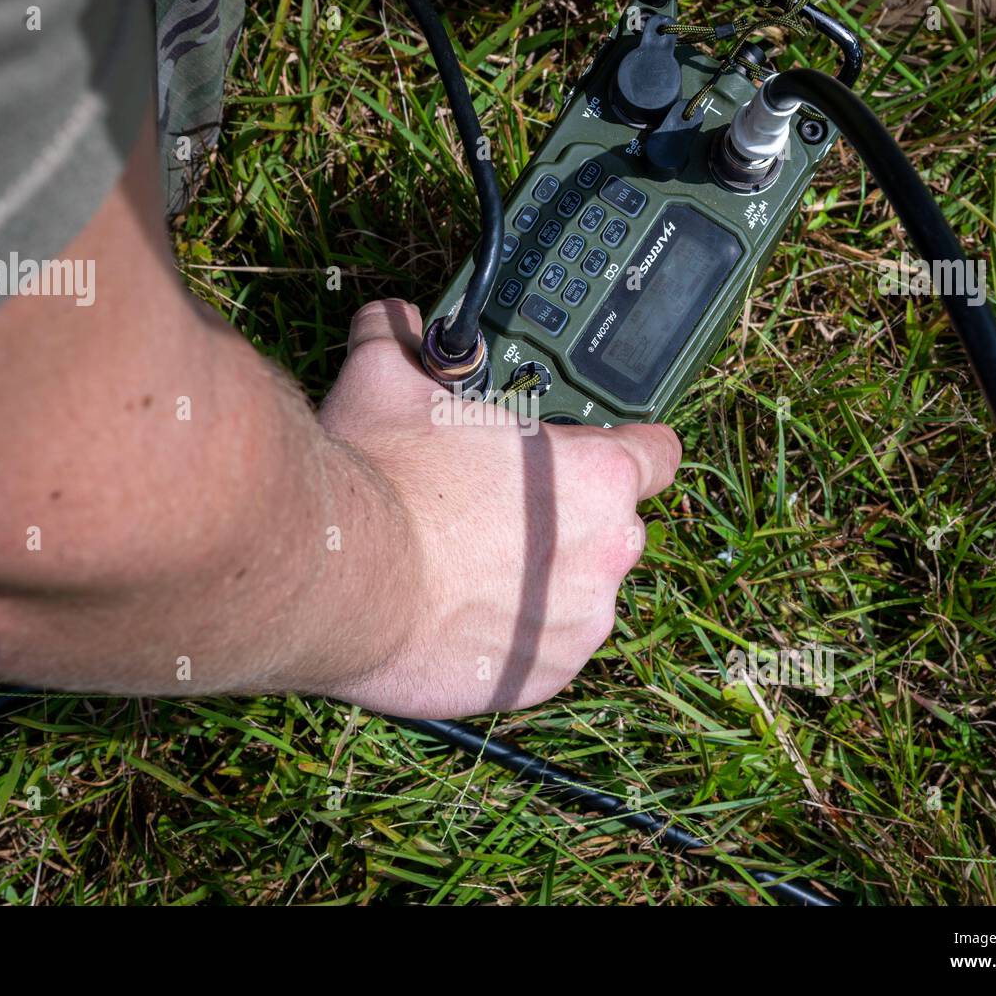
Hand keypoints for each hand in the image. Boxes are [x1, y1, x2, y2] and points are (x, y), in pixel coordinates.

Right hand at [317, 299, 681, 717]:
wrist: (338, 583)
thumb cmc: (379, 482)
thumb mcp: (386, 380)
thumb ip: (402, 339)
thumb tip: (391, 319)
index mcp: (593, 475)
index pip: (657, 454)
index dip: (631, 450)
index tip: (606, 456)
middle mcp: (605, 550)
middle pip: (612, 527)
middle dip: (569, 518)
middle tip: (501, 511)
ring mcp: (578, 621)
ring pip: (578, 593)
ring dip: (542, 581)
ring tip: (470, 569)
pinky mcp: (542, 676)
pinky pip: (544, 650)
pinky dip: (515, 637)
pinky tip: (462, 616)